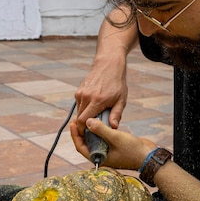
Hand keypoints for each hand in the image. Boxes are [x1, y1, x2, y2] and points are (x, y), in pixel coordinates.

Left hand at [69, 117, 156, 170]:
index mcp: (99, 158)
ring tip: (86, 119)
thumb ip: (101, 130)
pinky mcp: (114, 148)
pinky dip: (100, 131)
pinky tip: (99, 122)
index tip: (73, 123)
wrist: (150, 156)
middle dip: (80, 132)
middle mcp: (102, 156)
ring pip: (94, 141)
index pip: (81, 147)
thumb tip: (87, 121)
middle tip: (77, 119)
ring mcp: (108, 152)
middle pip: (86, 144)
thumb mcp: (116, 138)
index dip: (75, 135)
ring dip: (90, 131)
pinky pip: (103, 139)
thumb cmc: (133, 150)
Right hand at [74, 6, 137, 134]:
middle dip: (84, 126)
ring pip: (78, 112)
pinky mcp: (79, 90)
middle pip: (79, 118)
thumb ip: (116, 114)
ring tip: (96, 117)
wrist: (109, 64)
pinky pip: (79, 104)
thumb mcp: (121, 100)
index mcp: (97, 101)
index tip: (88, 135)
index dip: (83, 130)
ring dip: (85, 117)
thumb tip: (113, 128)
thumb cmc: (117, 83)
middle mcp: (86, 97)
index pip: (83, 121)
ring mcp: (81, 93)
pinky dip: (85, 108)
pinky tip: (94, 106)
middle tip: (93, 130)